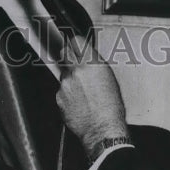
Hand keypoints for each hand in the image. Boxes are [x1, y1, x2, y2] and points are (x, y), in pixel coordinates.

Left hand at [57, 34, 128, 159]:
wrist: (102, 129)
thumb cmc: (110, 108)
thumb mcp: (109, 79)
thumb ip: (95, 65)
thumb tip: (87, 58)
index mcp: (91, 63)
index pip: (76, 41)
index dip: (76, 43)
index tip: (76, 45)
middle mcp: (76, 71)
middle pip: (64, 53)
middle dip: (69, 55)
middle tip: (75, 63)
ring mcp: (65, 84)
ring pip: (63, 74)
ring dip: (70, 79)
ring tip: (82, 92)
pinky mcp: (59, 97)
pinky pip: (61, 90)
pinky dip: (67, 94)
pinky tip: (78, 102)